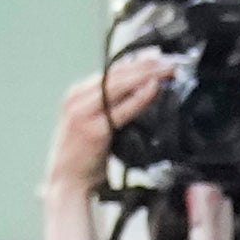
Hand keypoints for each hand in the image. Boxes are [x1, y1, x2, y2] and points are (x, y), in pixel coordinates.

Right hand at [47, 53, 170, 197]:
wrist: (67, 180)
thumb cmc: (85, 155)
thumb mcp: (95, 122)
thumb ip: (112, 106)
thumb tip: (143, 90)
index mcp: (77, 94)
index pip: (111, 71)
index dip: (138, 62)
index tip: (160, 58)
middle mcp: (77, 98)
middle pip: (117, 74)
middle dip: (146, 65)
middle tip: (171, 62)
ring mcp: (83, 112)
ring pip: (119, 84)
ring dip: (147, 74)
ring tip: (168, 70)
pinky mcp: (93, 128)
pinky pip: (122, 108)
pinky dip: (140, 96)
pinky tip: (154, 87)